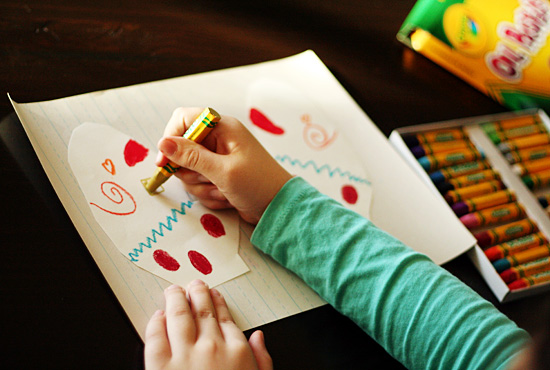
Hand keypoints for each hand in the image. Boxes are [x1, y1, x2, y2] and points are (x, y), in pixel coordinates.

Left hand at [144, 280, 272, 369]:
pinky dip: (156, 322)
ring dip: (175, 299)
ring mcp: (184, 355)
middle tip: (192, 284)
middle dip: (196, 292)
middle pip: (201, 310)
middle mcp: (211, 346)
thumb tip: (259, 337)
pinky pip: (156, 336)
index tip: (213, 294)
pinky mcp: (159, 367)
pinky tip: (158, 316)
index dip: (217, 301)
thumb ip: (261, 359)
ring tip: (172, 291)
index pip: (224, 316)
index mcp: (236, 351)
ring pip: (178, 315)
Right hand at [156, 107, 291, 223]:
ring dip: (202, 187)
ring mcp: (217, 158)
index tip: (165, 162)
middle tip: (210, 180)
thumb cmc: (257, 185)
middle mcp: (218, 139)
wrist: (278, 208)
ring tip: (223, 192)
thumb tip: (163, 143)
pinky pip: (198, 183)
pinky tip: (226, 198)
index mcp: (222, 127)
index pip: (183, 119)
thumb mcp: (223, 171)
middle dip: (191, 172)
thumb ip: (192, 157)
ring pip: (188, 171)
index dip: (170, 138)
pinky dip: (208, 194)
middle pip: (181, 150)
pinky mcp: (217, 175)